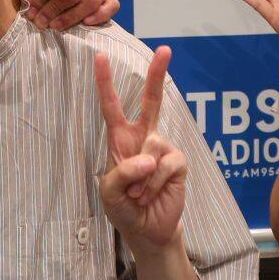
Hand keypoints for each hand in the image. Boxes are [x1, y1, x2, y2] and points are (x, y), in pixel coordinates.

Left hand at [94, 46, 187, 250]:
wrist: (147, 230)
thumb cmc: (124, 207)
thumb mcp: (109, 192)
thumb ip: (121, 173)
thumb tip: (148, 158)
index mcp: (120, 138)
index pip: (112, 105)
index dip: (105, 81)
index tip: (100, 56)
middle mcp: (143, 137)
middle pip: (152, 100)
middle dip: (157, 74)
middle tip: (165, 49)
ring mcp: (163, 148)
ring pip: (153, 146)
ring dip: (141, 176)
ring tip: (137, 193)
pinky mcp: (178, 163)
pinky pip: (166, 165)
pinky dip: (155, 183)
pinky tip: (151, 195)